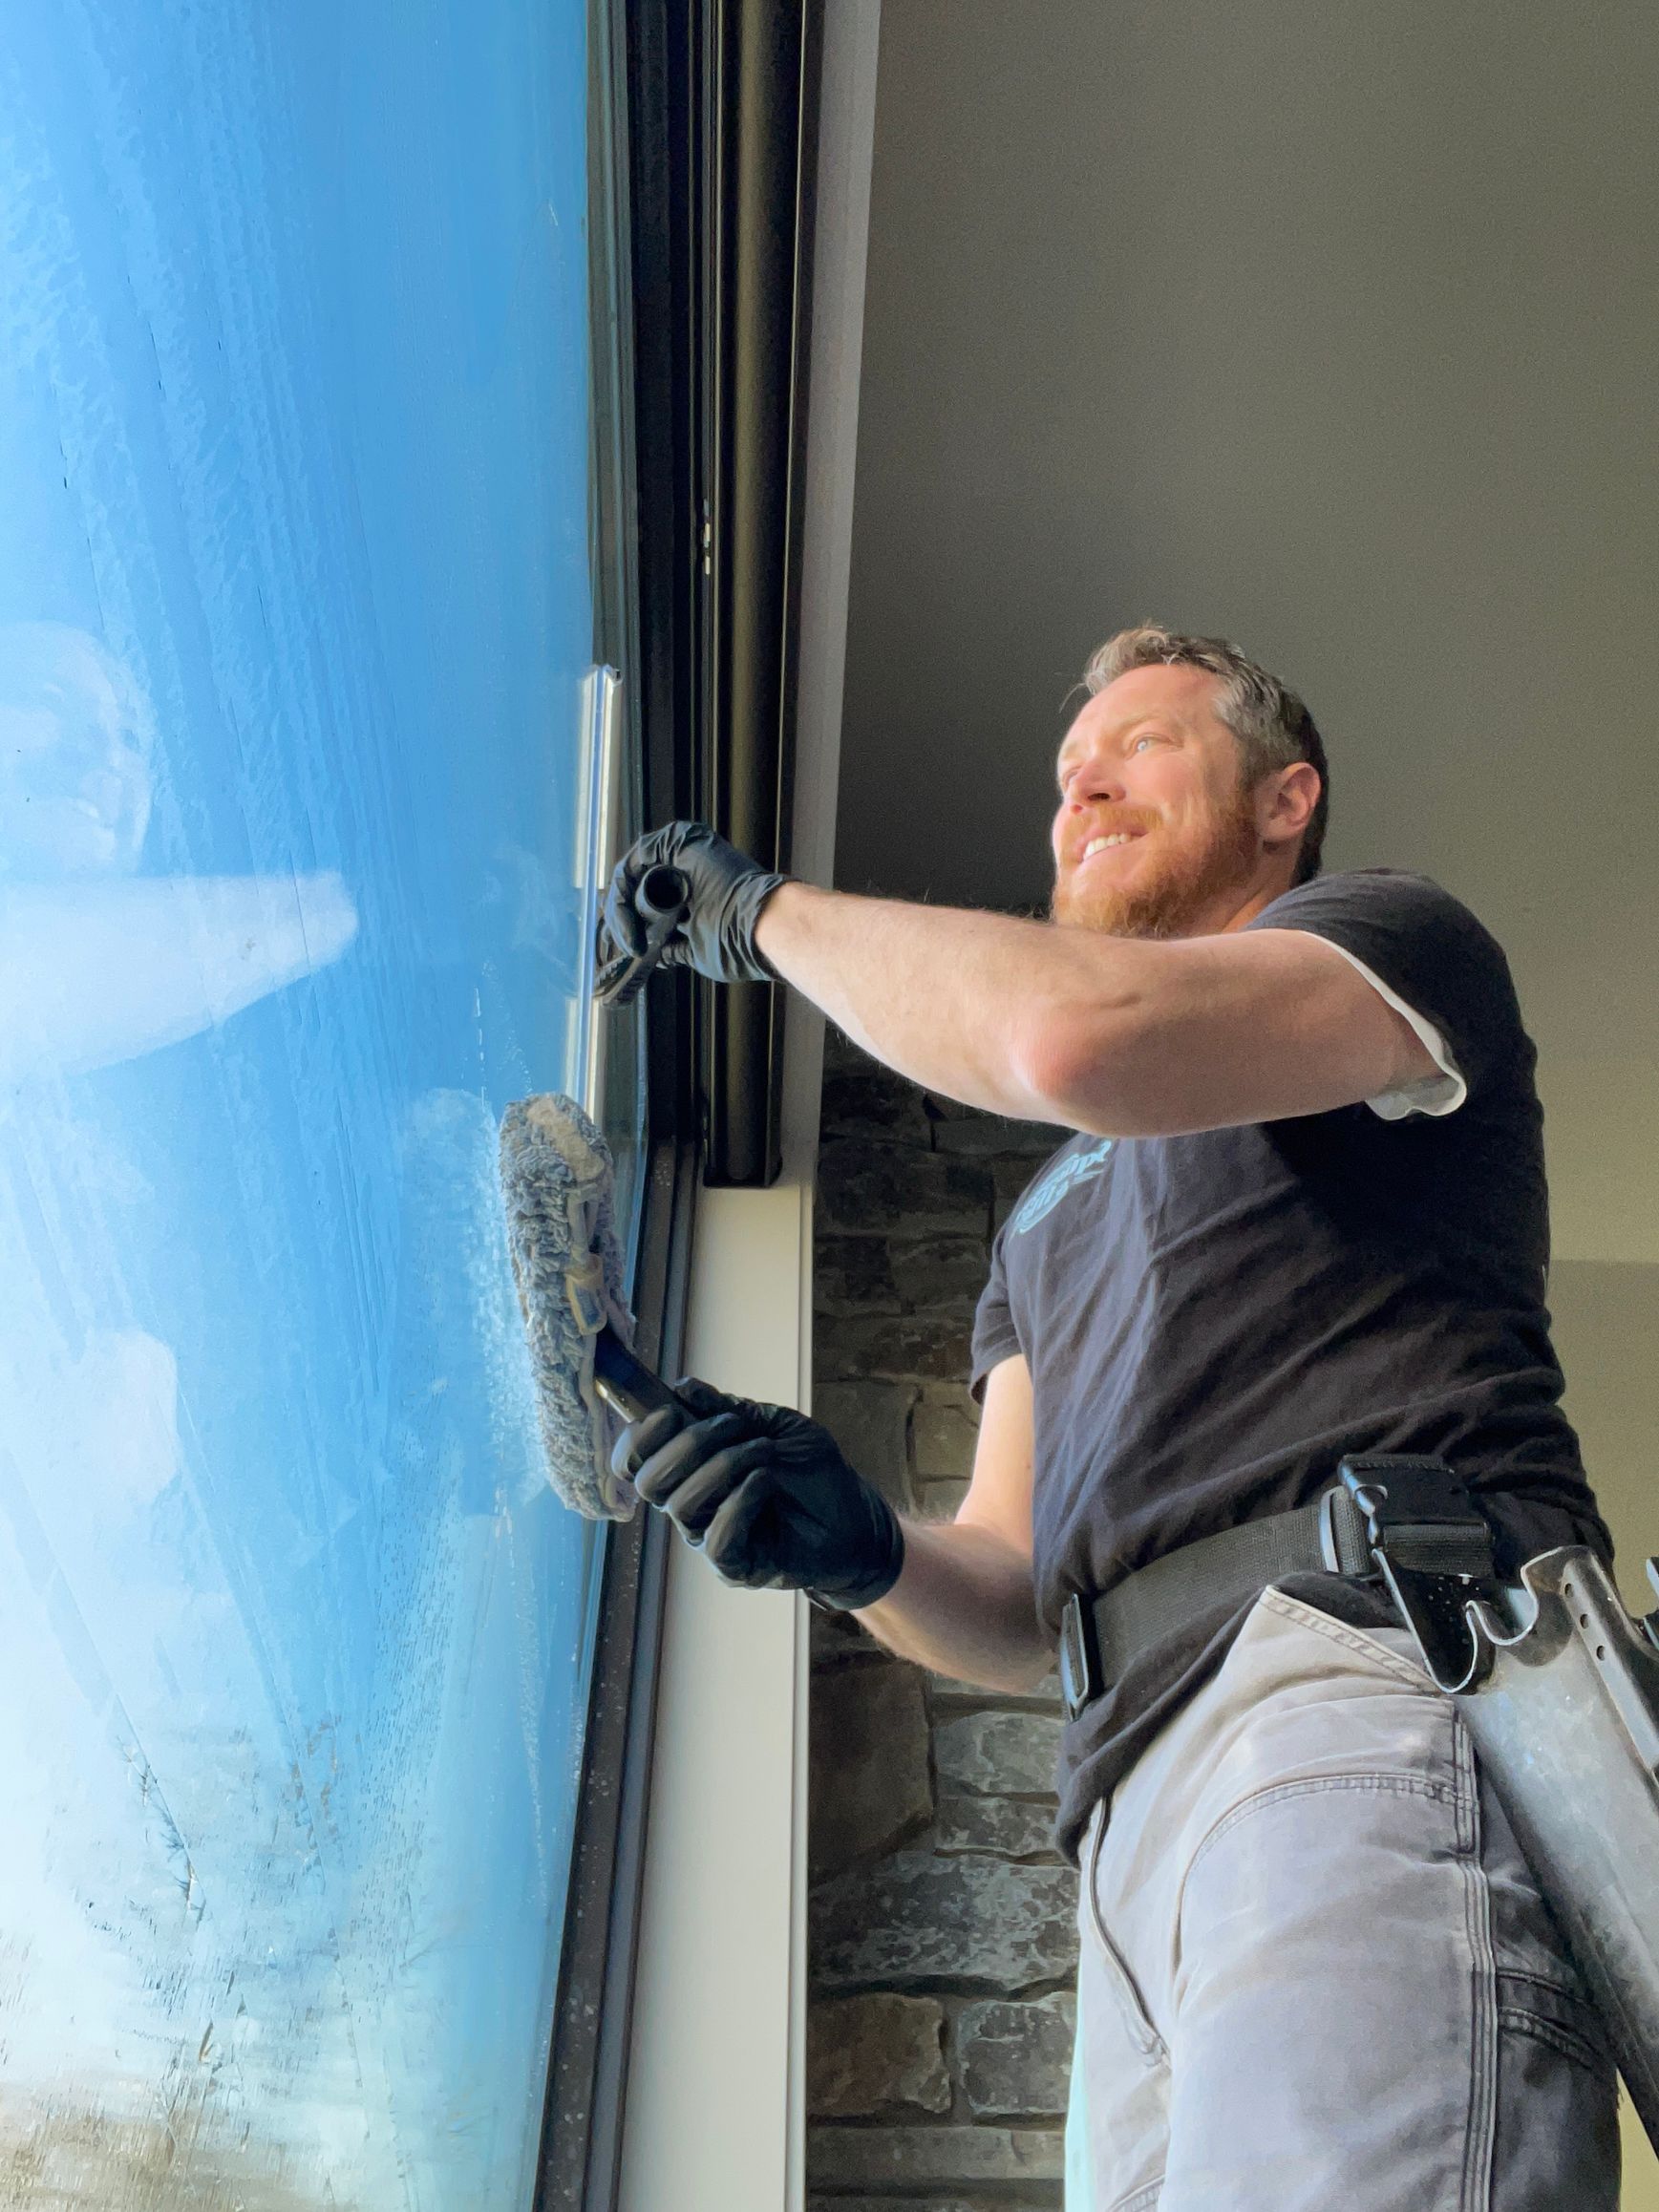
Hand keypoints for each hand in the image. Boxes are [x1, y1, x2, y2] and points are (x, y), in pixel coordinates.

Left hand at [601, 821, 786, 986]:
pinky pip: (634, 865)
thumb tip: (655, 952)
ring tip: (629, 940)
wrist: (760, 927)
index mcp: (693, 888)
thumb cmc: (739, 941)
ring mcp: (681, 852)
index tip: (625, 949)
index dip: (628, 923)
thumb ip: (673, 946)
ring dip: (622, 912)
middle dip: (621, 918)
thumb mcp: (696, 946)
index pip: (647, 900)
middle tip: (622, 946)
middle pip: (636, 887)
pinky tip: (628, 923)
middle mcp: (686, 866)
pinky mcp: (675, 842)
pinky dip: (623, 895)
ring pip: (633, 878)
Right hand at [612, 1377, 904, 1609]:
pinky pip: (713, 1538)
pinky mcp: (734, 1565)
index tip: (669, 1411)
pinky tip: (766, 1483)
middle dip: (686, 1445)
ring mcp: (709, 1535)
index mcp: (691, 1469)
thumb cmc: (813, 1471)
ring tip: (763, 1452)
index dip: (638, 1436)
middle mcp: (691, 1503)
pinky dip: (738, 1502)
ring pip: (679, 1506)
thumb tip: (683, 1389)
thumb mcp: (774, 1425)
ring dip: (721, 1467)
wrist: (855, 1516)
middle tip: (732, 1427)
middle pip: (647, 1482)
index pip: (635, 1460)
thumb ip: (728, 1409)